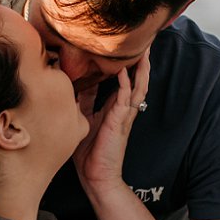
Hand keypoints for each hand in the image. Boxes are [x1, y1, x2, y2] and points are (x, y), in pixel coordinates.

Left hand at [73, 52, 150, 192]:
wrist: (95, 177)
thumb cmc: (88, 153)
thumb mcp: (81, 119)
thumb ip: (81, 102)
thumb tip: (74, 84)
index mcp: (113, 109)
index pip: (122, 82)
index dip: (125, 65)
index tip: (124, 48)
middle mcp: (122, 110)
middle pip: (137, 81)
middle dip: (141, 62)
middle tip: (145, 42)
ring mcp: (123, 116)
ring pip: (138, 87)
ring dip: (142, 69)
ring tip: (145, 51)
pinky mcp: (119, 123)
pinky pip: (126, 100)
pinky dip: (127, 85)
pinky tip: (124, 72)